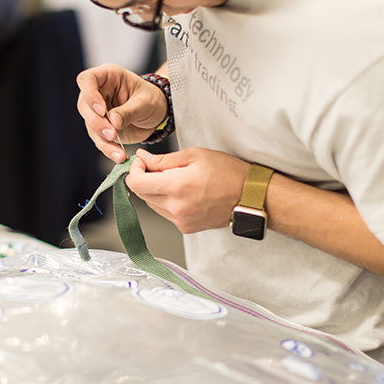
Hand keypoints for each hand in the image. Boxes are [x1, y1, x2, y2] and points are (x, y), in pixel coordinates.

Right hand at [76, 64, 166, 162]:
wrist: (157, 114)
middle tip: (113, 134)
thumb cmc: (152, 99)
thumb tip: (112, 122)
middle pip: (84, 106)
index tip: (102, 110)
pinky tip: (118, 156)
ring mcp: (97, 111)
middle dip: (97, 123)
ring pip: (90, 126)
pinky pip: (99, 139)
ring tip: (119, 152)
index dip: (90, 95)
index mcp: (108, 77)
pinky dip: (108, 149)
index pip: (87, 79)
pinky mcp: (101, 128)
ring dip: (103, 140)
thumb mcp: (146, 103)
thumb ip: (129, 111)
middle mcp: (99, 92)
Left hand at [125, 147, 249, 233]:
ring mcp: (180, 220)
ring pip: (151, 204)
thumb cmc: (228, 173)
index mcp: (177, 186)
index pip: (136, 183)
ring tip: (173, 179)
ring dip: (154, 191)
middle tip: (156, 167)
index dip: (134, 170)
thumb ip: (164, 159)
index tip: (142, 162)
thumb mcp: (195, 155)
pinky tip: (182, 192)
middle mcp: (176, 207)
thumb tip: (143, 159)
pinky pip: (165, 213)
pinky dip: (166, 202)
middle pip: (141, 194)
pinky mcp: (185, 228)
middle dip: (143, 178)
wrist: (250, 197)